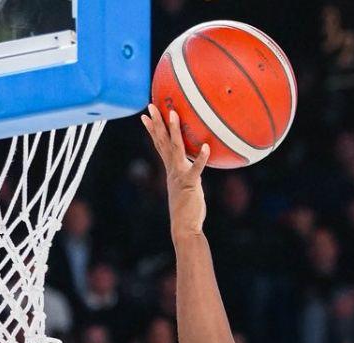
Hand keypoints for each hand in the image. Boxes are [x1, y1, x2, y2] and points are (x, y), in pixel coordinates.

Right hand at [140, 105, 210, 237]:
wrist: (184, 227)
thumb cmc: (187, 209)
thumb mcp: (187, 187)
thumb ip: (188, 174)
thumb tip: (194, 164)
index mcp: (171, 169)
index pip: (159, 145)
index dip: (153, 130)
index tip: (146, 115)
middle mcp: (172, 169)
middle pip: (162, 142)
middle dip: (157, 123)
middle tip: (151, 105)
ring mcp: (180, 175)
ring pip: (175, 149)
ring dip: (174, 131)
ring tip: (174, 114)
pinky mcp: (190, 184)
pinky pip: (196, 169)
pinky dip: (202, 158)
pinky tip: (207, 147)